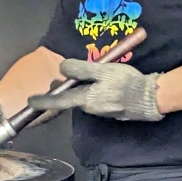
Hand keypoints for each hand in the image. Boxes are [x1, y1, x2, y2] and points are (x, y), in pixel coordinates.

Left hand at [28, 60, 163, 121]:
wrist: (151, 98)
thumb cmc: (126, 82)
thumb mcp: (103, 71)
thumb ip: (81, 70)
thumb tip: (63, 69)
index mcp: (87, 100)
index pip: (60, 102)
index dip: (44, 101)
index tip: (30, 102)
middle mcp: (92, 109)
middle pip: (72, 99)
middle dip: (63, 91)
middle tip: (55, 82)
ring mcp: (102, 111)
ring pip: (84, 99)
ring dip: (78, 90)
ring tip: (78, 78)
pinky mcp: (111, 110)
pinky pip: (96, 100)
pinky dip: (91, 92)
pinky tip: (97, 83)